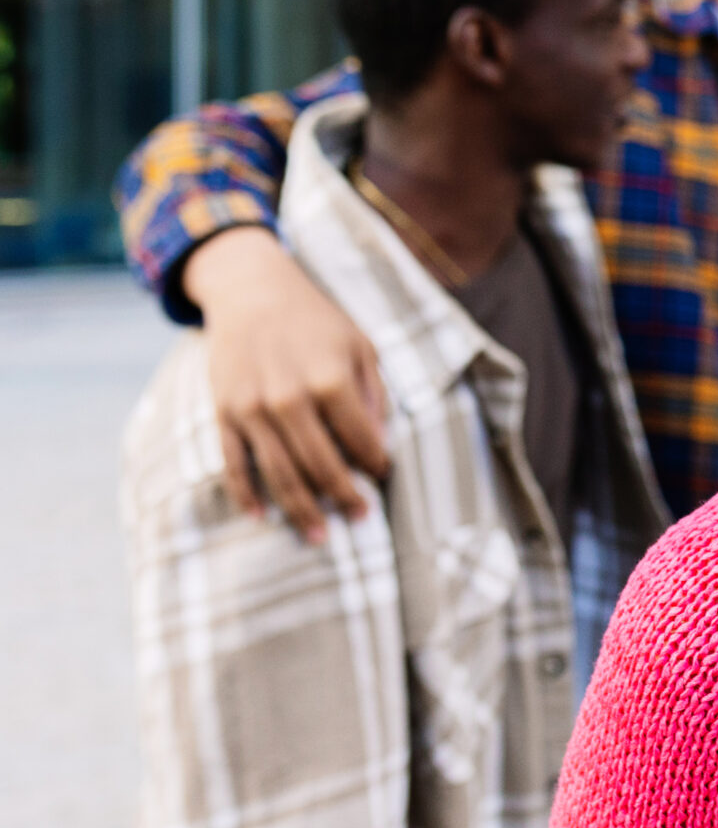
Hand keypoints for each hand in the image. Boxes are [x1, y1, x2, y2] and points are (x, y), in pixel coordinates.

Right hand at [184, 228, 389, 539]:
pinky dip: (246, 494)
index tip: (383, 476)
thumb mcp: (360, 346)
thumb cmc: (316, 321)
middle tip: (361, 517)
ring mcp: (252, 409)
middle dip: (344, 496)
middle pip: (321, 465)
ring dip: (301, 509)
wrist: (251, 291)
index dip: (376, 464)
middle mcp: (289, 398)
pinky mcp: (224, 413)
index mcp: (331, 380)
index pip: (361, 440)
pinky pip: (234, 464)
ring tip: (320, 536)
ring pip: (279, 473)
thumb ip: (374, 394)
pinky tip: (262, 517)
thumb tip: (379, 443)